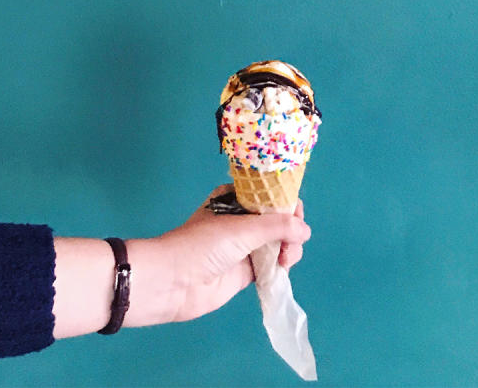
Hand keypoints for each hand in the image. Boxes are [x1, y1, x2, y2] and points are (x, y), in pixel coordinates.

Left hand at [52, 186, 310, 337]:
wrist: (171, 283)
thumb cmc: (202, 245)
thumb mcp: (241, 229)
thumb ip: (276, 227)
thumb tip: (306, 230)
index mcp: (235, 199)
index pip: (268, 195)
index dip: (286, 203)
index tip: (297, 213)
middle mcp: (241, 221)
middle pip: (277, 221)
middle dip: (290, 230)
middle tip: (292, 244)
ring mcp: (242, 248)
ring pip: (276, 244)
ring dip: (288, 250)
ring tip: (286, 260)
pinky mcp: (243, 273)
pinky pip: (269, 266)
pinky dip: (279, 267)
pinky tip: (283, 269)